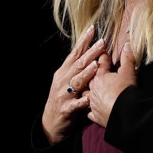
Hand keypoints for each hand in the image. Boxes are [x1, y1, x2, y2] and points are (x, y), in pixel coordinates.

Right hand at [41, 25, 105, 144]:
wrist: (51, 122)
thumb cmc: (63, 99)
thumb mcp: (67, 81)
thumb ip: (78, 70)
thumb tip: (93, 55)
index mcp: (63, 72)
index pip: (75, 53)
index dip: (83, 41)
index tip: (92, 29)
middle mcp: (62, 80)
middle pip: (78, 64)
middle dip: (90, 53)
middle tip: (102, 43)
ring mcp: (63, 94)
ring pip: (76, 82)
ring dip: (86, 74)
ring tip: (96, 66)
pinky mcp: (65, 109)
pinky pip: (75, 104)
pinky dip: (82, 101)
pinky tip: (90, 98)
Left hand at [85, 42, 136, 126]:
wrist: (124, 114)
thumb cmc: (125, 92)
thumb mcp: (128, 73)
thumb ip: (127, 59)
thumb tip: (127, 45)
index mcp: (100, 76)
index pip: (100, 63)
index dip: (102, 56)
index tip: (100, 50)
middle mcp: (93, 88)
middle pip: (88, 78)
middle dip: (89, 73)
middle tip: (90, 69)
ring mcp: (93, 102)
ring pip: (85, 94)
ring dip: (86, 91)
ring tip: (86, 89)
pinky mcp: (95, 115)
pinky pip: (89, 112)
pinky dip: (89, 110)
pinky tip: (89, 109)